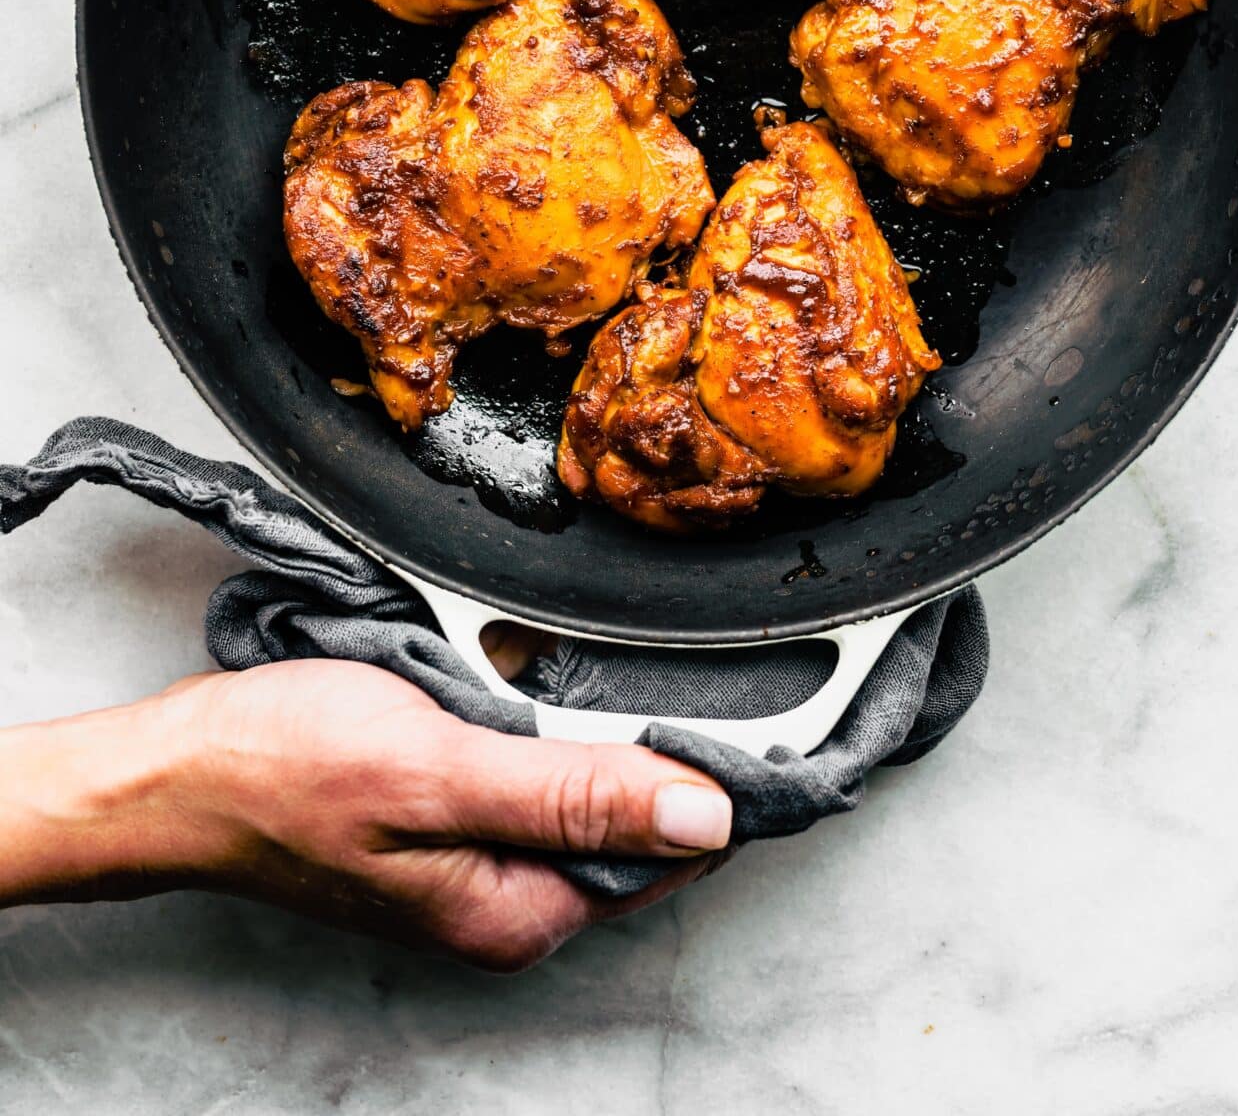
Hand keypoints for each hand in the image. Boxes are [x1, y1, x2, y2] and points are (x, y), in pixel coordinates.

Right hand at [0, 659, 732, 969]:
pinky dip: (533, 714)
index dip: (712, 768)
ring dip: (582, 717)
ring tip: (543, 658)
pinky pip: (531, 765)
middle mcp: (511, 899)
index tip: (734, 687)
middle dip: (641, 732)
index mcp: (522, 910)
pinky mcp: (452, 818)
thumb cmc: (283, 769)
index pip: (675, 850)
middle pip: (637, 816)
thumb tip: (707, 816)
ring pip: (584, 782)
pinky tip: (505, 672)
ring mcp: (479, 861)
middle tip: (613, 654)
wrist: (178, 767)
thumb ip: (573, 795)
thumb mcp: (437, 770)